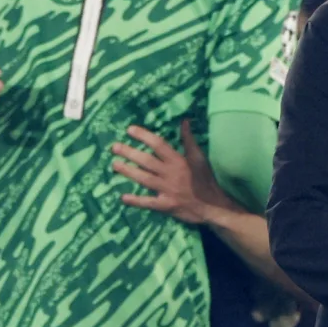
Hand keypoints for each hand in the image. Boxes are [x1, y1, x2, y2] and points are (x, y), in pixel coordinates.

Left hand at [111, 121, 232, 224]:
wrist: (213, 205)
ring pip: (144, 179)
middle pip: (147, 161)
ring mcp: (167, 190)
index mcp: (178, 161)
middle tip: (114, 147)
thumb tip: (184, 121)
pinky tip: (123, 197)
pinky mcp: (165, 205)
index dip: (143, 136)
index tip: (129, 130)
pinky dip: (136, 201)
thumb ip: (189, 139)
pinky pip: (148, 202)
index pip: (158, 144)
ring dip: (128, 171)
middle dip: (129, 153)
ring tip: (114, 164)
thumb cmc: (205, 179)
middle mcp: (170, 174)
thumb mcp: (199, 157)